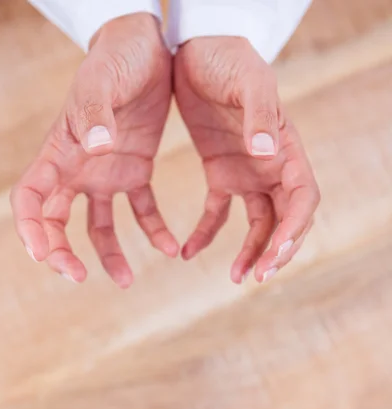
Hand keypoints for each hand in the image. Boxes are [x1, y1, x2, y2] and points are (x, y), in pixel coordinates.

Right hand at [11, 13, 177, 286]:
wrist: (148, 48)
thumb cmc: (117, 60)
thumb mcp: (102, 82)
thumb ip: (95, 112)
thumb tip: (95, 147)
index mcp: (60, 151)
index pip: (30, 198)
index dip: (31, 229)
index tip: (44, 255)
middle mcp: (77, 169)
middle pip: (57, 221)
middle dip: (62, 252)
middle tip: (77, 277)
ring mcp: (105, 173)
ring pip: (99, 225)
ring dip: (109, 254)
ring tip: (128, 281)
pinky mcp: (135, 171)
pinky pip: (142, 210)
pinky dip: (153, 230)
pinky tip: (170, 247)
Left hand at [174, 37, 319, 283]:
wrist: (199, 50)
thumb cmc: (230, 60)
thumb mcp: (249, 82)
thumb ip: (259, 116)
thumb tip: (265, 154)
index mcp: (286, 150)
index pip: (301, 199)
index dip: (293, 229)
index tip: (274, 252)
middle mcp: (272, 167)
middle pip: (285, 220)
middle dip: (276, 250)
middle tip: (258, 276)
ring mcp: (248, 173)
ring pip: (258, 224)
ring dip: (251, 252)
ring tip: (235, 277)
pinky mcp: (221, 173)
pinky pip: (217, 213)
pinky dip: (206, 234)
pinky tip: (188, 252)